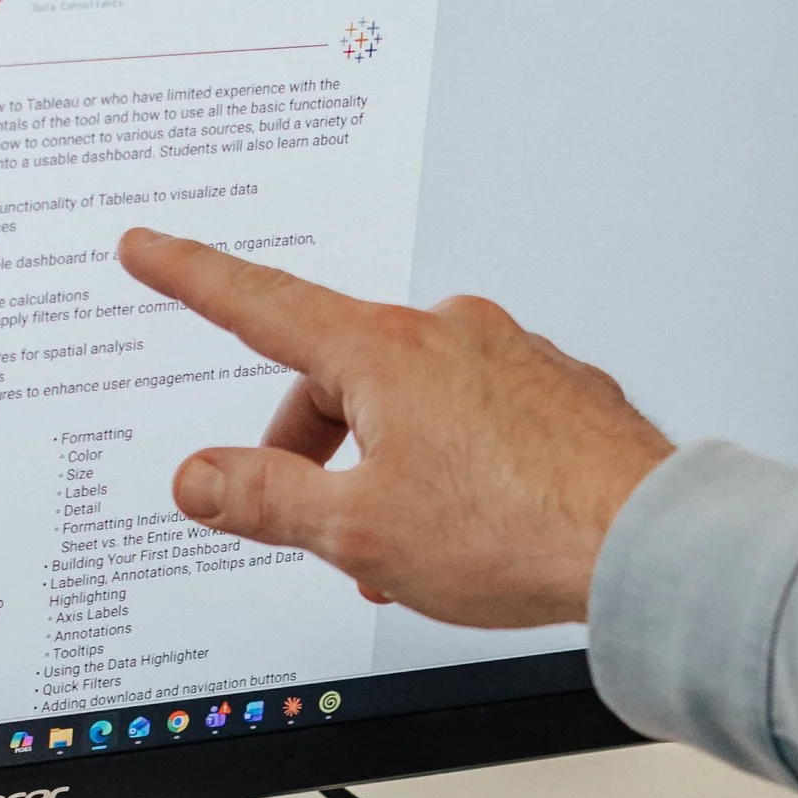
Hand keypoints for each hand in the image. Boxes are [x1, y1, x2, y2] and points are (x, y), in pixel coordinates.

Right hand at [116, 230, 672, 627]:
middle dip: (314, 449)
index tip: (149, 248)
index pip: (259, 303)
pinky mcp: (557, 390)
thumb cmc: (518, 530)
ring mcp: (510, 355)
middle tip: (316, 525)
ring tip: (406, 548)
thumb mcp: (358, 530)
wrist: (647, 542)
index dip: (191, 278)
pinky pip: (475, 417)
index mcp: (383, 351)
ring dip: (385, 468)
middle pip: (339, 377)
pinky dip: (451, 464)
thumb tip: (198, 477)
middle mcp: (448, 333)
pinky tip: (470, 526)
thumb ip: (264, 499)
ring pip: (410, 404)